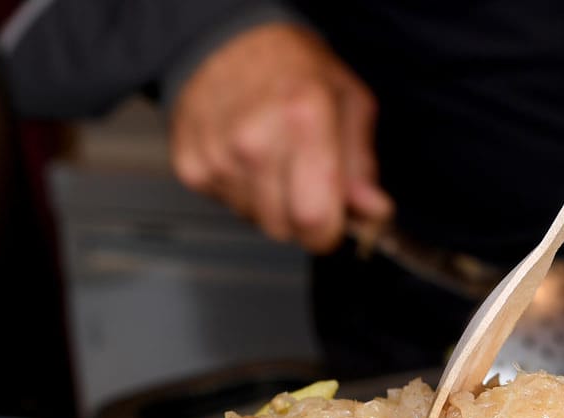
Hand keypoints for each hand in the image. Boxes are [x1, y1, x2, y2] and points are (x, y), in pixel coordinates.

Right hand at [169, 24, 392, 253]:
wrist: (226, 39)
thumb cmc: (291, 66)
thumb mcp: (348, 101)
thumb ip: (363, 164)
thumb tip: (372, 211)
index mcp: (303, 118)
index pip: (314, 219)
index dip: (328, 232)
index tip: (332, 222)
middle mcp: (254, 139)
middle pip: (283, 227)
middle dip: (300, 217)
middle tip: (302, 179)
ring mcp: (217, 155)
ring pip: (253, 219)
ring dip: (268, 202)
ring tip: (271, 159)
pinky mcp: (190, 165)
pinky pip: (224, 204)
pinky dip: (238, 190)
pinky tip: (243, 157)